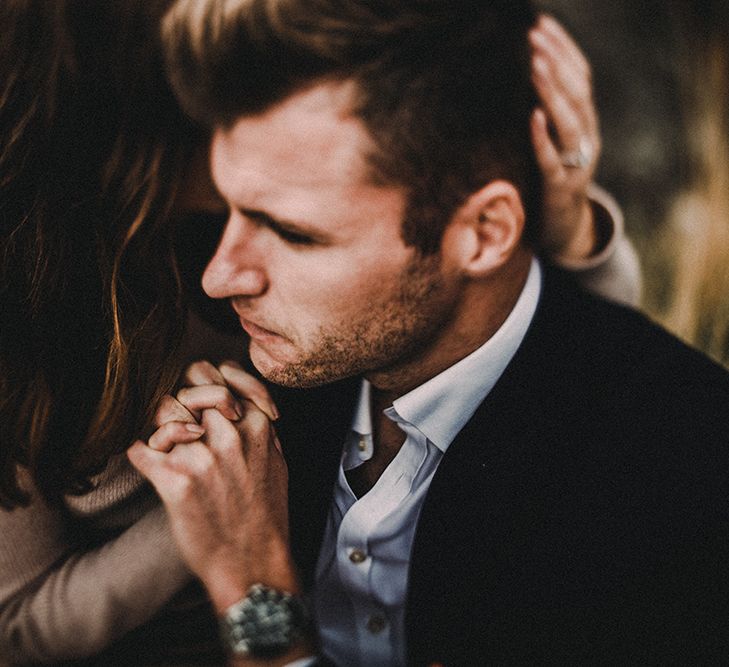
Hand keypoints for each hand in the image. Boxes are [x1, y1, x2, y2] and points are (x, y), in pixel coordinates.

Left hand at [128, 362, 295, 612]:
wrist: (253, 562)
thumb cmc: (266, 514)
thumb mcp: (278, 459)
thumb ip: (259, 425)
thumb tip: (238, 399)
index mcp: (256, 425)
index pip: (219, 373)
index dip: (204, 377)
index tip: (199, 390)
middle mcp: (229, 435)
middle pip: (186, 387)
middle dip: (178, 398)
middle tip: (177, 416)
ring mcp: (201, 457)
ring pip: (162, 412)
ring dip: (158, 426)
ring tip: (165, 443)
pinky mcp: (174, 482)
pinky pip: (139, 448)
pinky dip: (138, 452)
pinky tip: (147, 460)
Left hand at [529, 15, 601, 259]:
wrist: (565, 230)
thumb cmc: (552, 180)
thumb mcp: (552, 143)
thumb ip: (545, 114)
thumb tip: (521, 75)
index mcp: (586, 124)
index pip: (580, 77)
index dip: (563, 49)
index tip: (541, 23)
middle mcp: (588, 139)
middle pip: (577, 93)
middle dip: (556, 61)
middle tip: (534, 35)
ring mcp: (577, 164)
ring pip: (570, 123)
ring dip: (552, 92)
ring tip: (534, 64)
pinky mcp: (560, 189)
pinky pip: (551, 160)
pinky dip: (542, 137)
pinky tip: (531, 116)